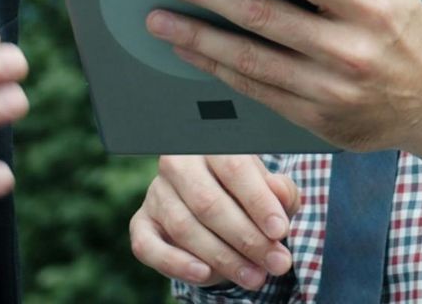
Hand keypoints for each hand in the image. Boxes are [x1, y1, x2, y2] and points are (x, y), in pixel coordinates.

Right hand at [129, 154, 299, 290]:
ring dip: (223, 258)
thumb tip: (280, 196)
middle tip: (276, 263)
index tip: (280, 231)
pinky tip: (205, 274)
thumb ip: (280, 191)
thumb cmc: (248, 196)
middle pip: (208, 202)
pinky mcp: (141, 223)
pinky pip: (148, 246)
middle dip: (247, 239)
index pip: (234, 168)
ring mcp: (156, 193)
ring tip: (256, 277)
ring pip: (184, 227)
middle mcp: (177, 163)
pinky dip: (176, 263)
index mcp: (211, 144)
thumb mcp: (270, 189)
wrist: (216, 209)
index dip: (258, 202)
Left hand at [146, 0, 421, 164]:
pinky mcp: (317, 121)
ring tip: (158, 17)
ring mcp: (333, 91)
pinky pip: (256, 91)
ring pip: (250, 59)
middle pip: (264, 16)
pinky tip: (189, 51)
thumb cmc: (404, 32)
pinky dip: (217, 69)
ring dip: (197, 36)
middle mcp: (352, 50)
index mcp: (372, 6)